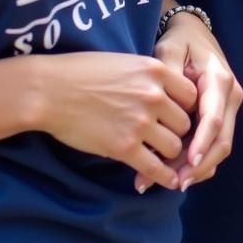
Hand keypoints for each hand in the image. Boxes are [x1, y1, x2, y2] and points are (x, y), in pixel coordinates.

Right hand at [34, 51, 196, 192]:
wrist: (51, 90)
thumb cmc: (84, 72)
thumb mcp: (127, 62)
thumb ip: (151, 77)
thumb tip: (168, 93)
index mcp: (156, 71)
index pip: (192, 95)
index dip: (187, 108)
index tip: (178, 116)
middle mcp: (153, 96)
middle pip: (185, 123)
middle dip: (179, 133)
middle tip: (172, 139)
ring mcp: (139, 122)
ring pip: (174, 146)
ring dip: (170, 153)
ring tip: (163, 156)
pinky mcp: (123, 147)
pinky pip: (155, 167)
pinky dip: (164, 177)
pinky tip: (169, 181)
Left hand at [137, 13, 242, 192]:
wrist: (194, 34)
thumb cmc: (180, 42)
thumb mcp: (170, 51)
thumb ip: (167, 76)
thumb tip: (162, 105)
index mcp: (219, 79)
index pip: (214, 118)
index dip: (202, 144)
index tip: (188, 165)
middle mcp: (230, 96)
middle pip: (222, 140)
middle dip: (199, 166)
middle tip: (173, 183)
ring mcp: (228, 108)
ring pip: (219, 147)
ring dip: (196, 169)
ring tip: (165, 182)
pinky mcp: (221, 116)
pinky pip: (212, 145)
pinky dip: (196, 162)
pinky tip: (171, 173)